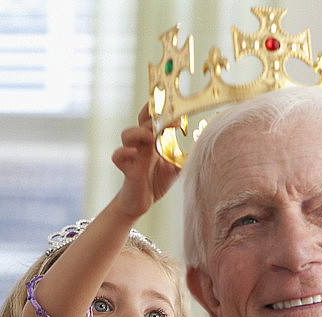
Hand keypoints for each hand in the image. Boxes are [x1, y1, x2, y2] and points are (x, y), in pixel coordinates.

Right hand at [111, 104, 180, 218]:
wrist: (142, 202)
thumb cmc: (157, 181)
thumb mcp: (177, 167)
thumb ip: (187, 157)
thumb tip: (204, 146)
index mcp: (154, 140)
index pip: (156, 117)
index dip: (164, 110)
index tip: (180, 112)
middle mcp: (142, 144)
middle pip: (142, 120)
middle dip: (154, 115)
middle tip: (171, 118)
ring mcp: (133, 155)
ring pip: (127, 134)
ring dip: (139, 132)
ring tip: (151, 137)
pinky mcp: (126, 169)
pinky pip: (117, 156)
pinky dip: (123, 152)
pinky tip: (133, 153)